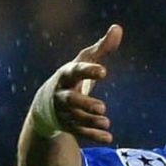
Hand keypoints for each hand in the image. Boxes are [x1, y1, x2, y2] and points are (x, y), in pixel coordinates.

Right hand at [31, 25, 120, 145]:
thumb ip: (101, 47)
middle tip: (102, 107)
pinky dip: (92, 135)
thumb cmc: (72, 77)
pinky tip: (108, 137)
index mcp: (66, 75)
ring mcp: (63, 112)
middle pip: (71, 99)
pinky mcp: (66, 126)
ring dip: (90, 121)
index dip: (88, 71)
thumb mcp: (84, 61)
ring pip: (75, 118)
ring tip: (106, 121)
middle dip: (85, 103)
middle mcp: (62, 94)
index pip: (75, 71)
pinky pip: (79, 133)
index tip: (104, 71)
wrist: (47, 103)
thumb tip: (118, 28)